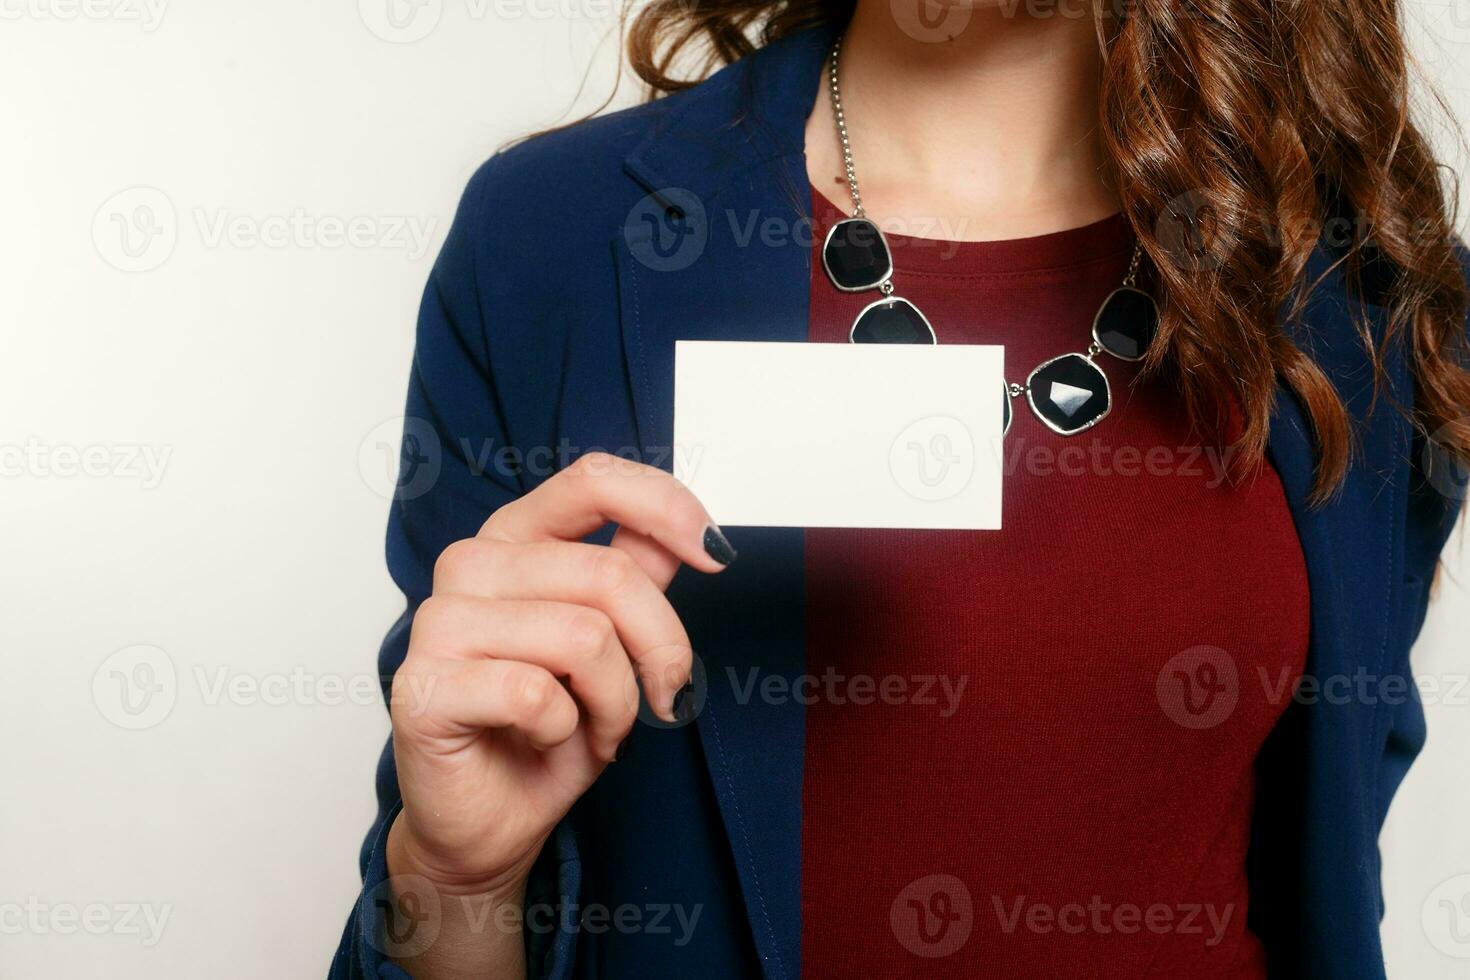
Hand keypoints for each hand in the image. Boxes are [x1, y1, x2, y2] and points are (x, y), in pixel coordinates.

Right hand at [382, 453, 733, 976]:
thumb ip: (639, 577)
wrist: (490, 821)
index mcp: (514, 538)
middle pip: (609, 574)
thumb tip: (694, 535)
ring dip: (616, 701)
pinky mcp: (423, 687)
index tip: (716, 556)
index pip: (592, 480)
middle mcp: (469, 565)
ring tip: (594, 726)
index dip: (666, 507)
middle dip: (660, 649)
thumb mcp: (616, 645)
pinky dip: (566, 732)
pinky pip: (538, 695)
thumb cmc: (548, 729)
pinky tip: (541, 741)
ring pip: (583, 637)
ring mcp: (438, 623)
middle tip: (658, 698)